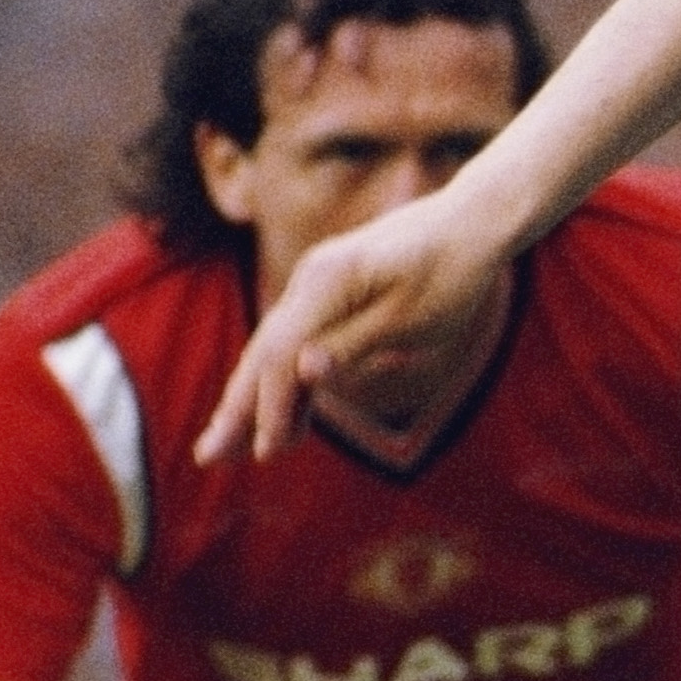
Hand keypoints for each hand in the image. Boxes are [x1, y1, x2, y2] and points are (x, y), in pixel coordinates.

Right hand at [199, 192, 511, 464]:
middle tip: (208, 458)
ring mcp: (316, 285)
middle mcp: (310, 280)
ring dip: (256, 399)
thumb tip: (301, 372)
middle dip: (236, 408)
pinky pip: (299, 341)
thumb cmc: (451, 273)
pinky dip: (291, 380)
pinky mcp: (330, 293)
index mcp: (326, 282)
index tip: (265, 454)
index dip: (269, 407)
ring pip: (276, 350)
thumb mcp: (408, 318)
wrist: (472, 222)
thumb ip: (351, 344)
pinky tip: (288, 419)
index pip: (281, 355)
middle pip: (263, 352)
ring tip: (234, 448)